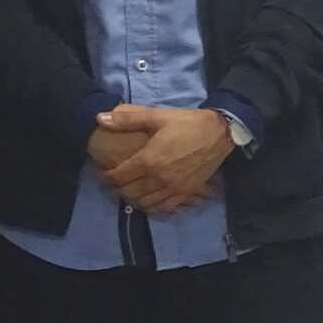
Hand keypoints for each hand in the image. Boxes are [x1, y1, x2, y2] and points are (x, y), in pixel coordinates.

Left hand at [97, 105, 233, 215]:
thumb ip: (128, 119)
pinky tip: (149, 199)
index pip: (118, 177)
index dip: (105, 176)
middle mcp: (159, 178)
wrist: (221, 132)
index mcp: (149, 160)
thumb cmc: (188, 123)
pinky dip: (152, 206)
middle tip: (115, 181)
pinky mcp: (187, 192)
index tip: (103, 172)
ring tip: (130, 189)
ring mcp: (174, 188)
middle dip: (117, 188)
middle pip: (129, 192)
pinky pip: (164, 207)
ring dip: (133, 198)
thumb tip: (100, 118)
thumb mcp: (158, 116)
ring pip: (144, 202)